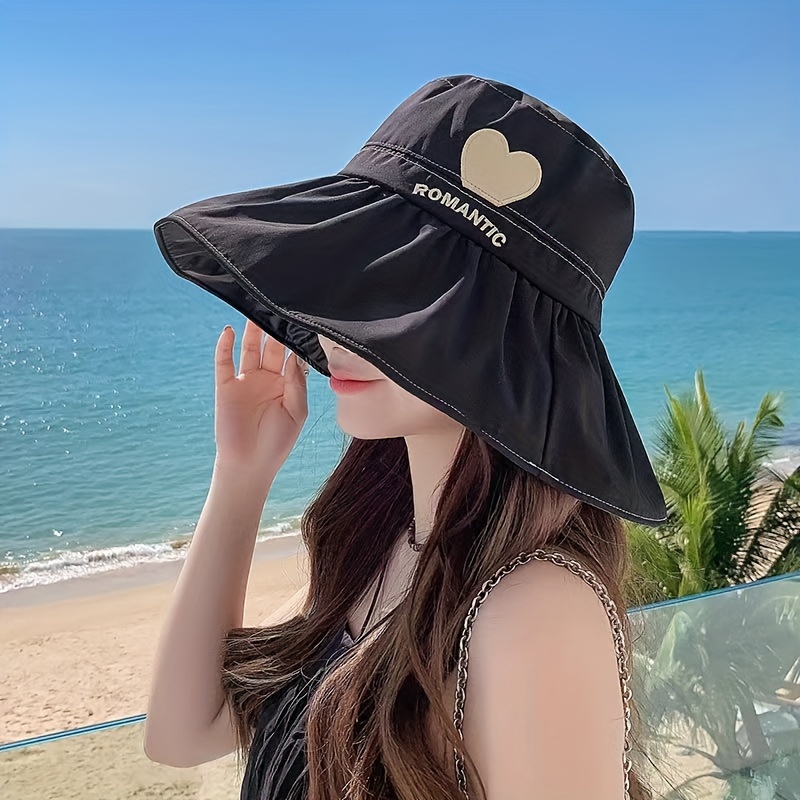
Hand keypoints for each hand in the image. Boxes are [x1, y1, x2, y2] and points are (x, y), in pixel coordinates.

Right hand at [212, 319, 308, 477]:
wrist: (249, 465)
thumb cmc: (277, 442)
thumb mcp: (296, 413)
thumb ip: (296, 385)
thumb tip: (292, 357)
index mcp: (286, 385)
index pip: (291, 356)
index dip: (295, 341)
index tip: (302, 322)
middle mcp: (266, 379)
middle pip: (272, 348)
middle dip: (275, 330)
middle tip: (280, 307)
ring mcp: (245, 382)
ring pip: (249, 350)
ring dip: (252, 331)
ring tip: (256, 309)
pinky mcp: (226, 387)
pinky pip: (224, 363)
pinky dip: (224, 347)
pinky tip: (228, 332)